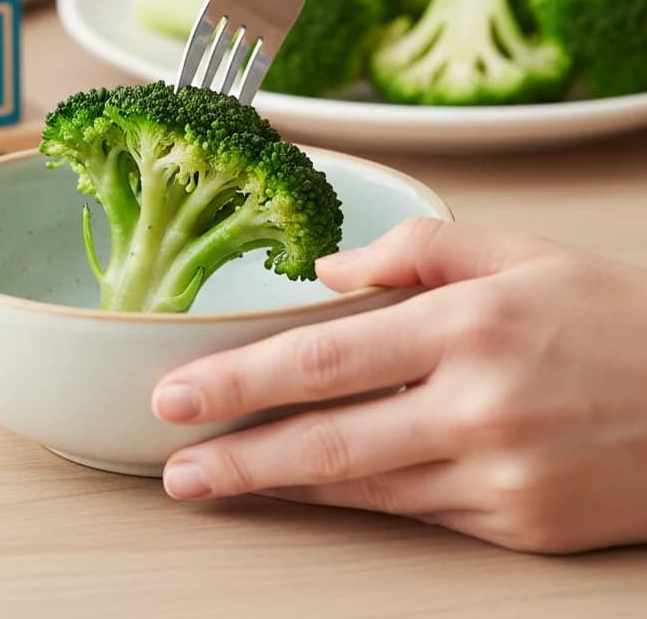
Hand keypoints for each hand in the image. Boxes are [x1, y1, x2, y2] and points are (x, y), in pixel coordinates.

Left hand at [152, 218, 646, 553]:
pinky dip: (351, 502)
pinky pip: (414, 513)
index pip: (324, 356)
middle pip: (328, 437)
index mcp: (469, 324)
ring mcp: (501, 475)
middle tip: (172, 466)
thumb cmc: (610, 313)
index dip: (240, 379)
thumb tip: (327, 275)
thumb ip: (414, 250)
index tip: (176, 393)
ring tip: (213, 483)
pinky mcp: (521, 525)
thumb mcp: (517, 253)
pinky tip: (306, 492)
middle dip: (237, 454)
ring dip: (278, 486)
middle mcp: (479, 405)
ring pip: (362, 486)